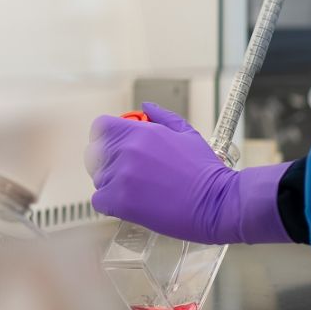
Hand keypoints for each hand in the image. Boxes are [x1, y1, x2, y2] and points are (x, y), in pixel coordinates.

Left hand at [86, 104, 292, 244]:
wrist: (215, 202)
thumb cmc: (205, 171)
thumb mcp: (187, 133)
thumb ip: (162, 117)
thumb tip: (146, 106)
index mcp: (142, 132)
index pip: (101, 126)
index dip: (105, 135)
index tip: (113, 144)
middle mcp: (128, 151)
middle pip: (95, 153)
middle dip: (108, 160)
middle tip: (126, 170)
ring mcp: (122, 177)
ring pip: (98, 178)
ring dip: (112, 182)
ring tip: (136, 188)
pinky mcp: (121, 202)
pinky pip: (99, 199)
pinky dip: (110, 202)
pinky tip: (130, 202)